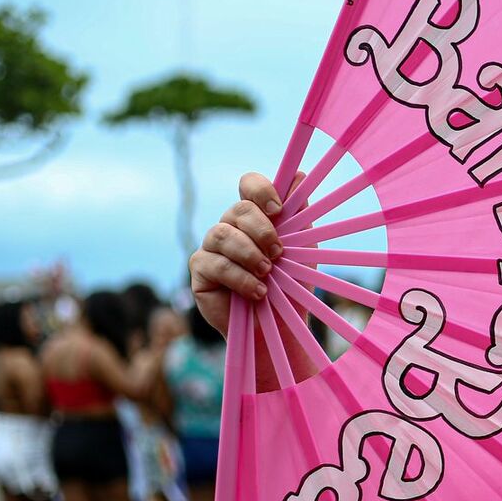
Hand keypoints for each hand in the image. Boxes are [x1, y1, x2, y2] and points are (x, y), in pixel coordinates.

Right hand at [189, 172, 291, 336]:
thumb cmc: (289, 285)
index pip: (249, 184)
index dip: (261, 190)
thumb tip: (299, 174)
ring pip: (222, 234)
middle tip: (278, 253)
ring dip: (250, 254)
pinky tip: (257, 291)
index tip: (278, 210)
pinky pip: (215, 263)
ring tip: (268, 273)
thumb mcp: (302, 249)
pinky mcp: (200, 270)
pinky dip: (240, 277)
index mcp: (256, 216)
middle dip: (261, 230)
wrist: (278, 325)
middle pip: (237, 209)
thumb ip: (298, 214)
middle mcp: (231, 226)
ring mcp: (212, 246)